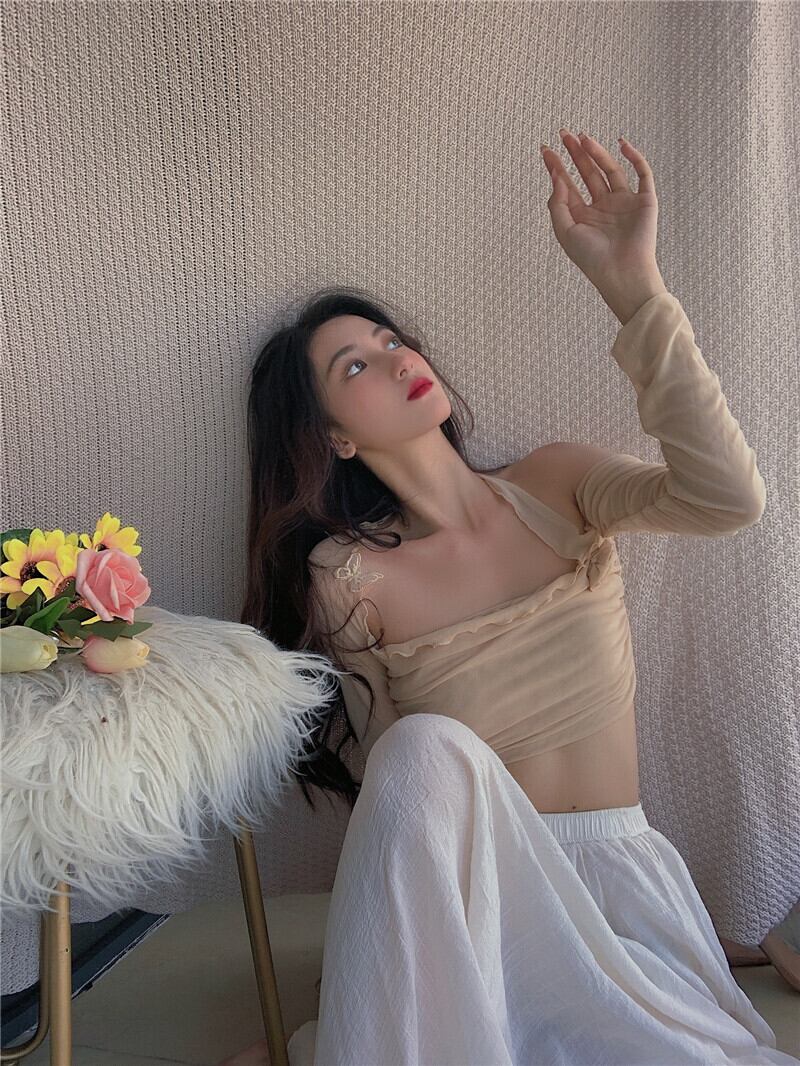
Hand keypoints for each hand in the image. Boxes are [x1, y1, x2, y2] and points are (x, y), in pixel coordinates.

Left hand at [542, 130, 659, 292]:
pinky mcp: (644, 200)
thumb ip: (557, 203)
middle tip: (564, 134)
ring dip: (597, 153)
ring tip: (582, 138)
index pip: (568, 184)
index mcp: (583, 215)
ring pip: (610, 169)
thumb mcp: (564, 231)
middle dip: (576, 153)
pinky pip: (642, 173)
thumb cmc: (592, 258)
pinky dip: (634, 157)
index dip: (557, 166)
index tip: (546, 150)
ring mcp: (624, 202)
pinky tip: (620, 144)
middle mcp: (603, 206)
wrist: (621, 272)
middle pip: (588, 172)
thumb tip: (555, 174)